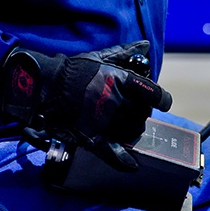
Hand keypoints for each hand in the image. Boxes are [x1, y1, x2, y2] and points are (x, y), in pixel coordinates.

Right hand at [2, 41, 172, 170]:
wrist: (45, 87)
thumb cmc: (75, 70)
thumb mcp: (102, 57)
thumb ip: (125, 52)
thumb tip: (145, 45)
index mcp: (121, 80)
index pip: (152, 92)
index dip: (162, 98)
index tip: (164, 102)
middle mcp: (117, 100)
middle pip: (143, 114)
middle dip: (142, 114)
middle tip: (136, 112)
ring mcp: (104, 120)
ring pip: (132, 131)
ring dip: (134, 130)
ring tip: (128, 127)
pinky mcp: (91, 136)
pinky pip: (112, 152)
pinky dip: (123, 161)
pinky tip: (132, 165)